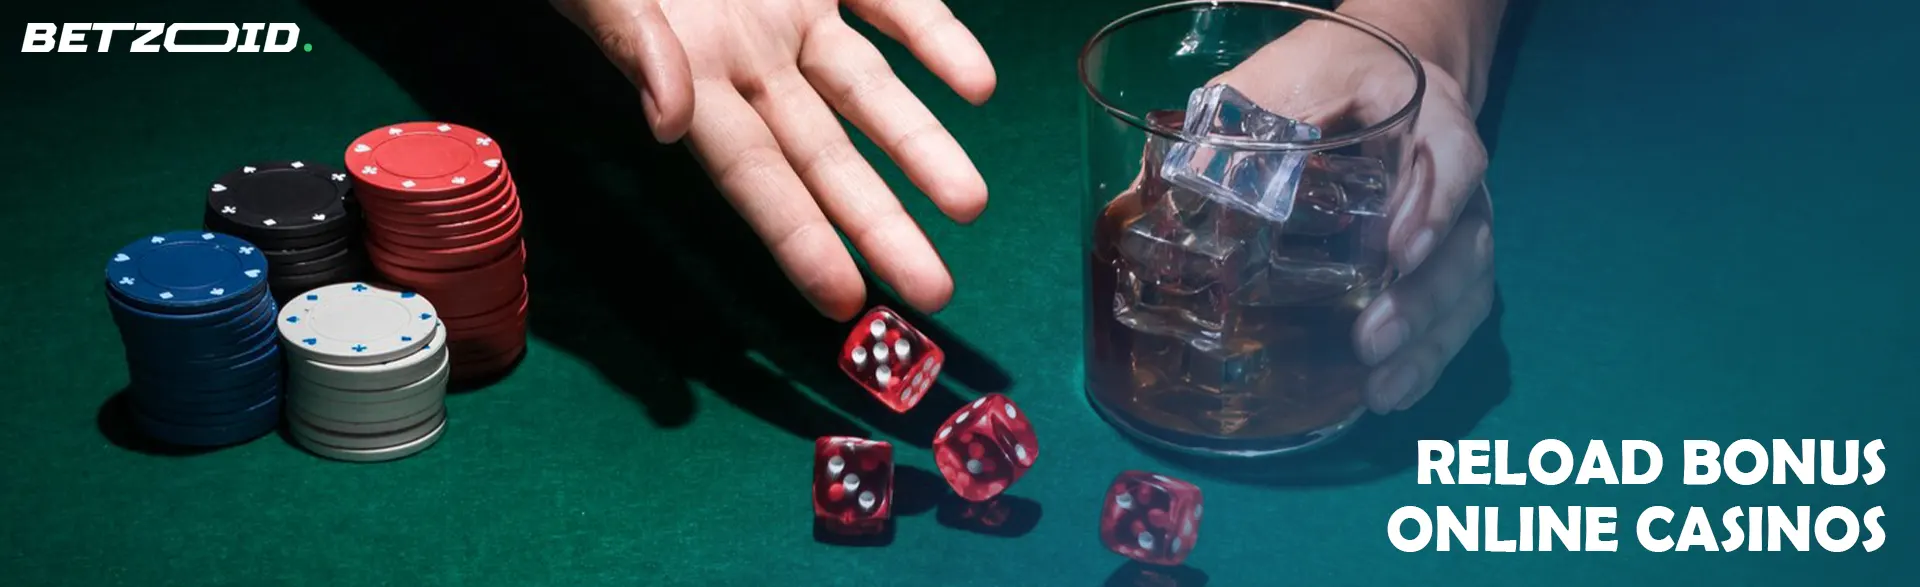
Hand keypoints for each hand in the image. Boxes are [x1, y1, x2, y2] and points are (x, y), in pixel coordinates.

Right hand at [550, 0, 996, 320]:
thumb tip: (668, 118)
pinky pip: (893, 6)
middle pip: (823, 155)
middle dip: (878, 223)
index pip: (751, 174)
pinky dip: (936, 39)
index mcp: (685, 72)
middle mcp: (747, 57)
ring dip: (919, 144)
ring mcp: (791, 11)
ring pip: (867, 91)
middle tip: (934, 290)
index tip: (844, 299)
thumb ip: (631, 35)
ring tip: (971, 206)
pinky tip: (978, 86)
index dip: (797, 237)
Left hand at [1216, 25, 1493, 413]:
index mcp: (1425, 112)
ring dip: (1428, 342)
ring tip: (1381, 390)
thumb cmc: (1322, 73)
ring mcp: (1456, 219)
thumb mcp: (1274, 79)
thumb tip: (1135, 202)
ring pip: (1466, 285)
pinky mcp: (1441, 257)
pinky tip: (1388, 392)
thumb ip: (1227, 128)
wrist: (1376, 69)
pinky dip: (1427, 355)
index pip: (1453, 156)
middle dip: (1422, 298)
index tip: (1398, 254)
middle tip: (1370, 341)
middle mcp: (1454, 172)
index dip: (1434, 206)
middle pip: (1465, 240)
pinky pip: (1454, 309)